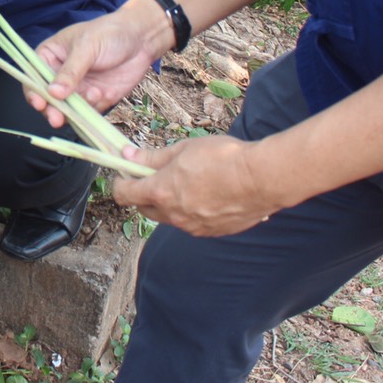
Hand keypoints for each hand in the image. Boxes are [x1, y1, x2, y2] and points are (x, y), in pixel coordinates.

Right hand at [31, 0, 168, 126]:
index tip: (39, 102)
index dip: (33, 91)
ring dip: (74, 110)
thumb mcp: (86, 47)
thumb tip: (53, 92)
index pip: (34, 77)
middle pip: (48, 98)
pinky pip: (87, 113)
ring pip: (67, 109)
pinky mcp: (94, 99)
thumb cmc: (109, 33)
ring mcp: (77, 89)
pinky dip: (92, 109)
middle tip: (57, 118)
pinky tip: (101, 93)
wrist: (142, 40)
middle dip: (52, 109)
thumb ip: (70, 71)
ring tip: (92, 95)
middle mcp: (60, 75)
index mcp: (50, 56)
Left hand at [112, 134, 281, 236]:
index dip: (120, 183)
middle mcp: (174, 216)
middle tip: (155, 175)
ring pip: (169, 217)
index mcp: (161, 193)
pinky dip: (191, 210)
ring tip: (188, 182)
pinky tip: (207, 194)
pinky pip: (191, 223)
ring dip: (169, 202)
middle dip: (143, 193)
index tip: (124, 173)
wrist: (263, 179)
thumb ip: (153, 157)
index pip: (124, 195)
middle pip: (144, 209)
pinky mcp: (212, 232)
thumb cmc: (224, 158)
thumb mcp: (184, 149)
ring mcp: (193, 227)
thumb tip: (128, 156)